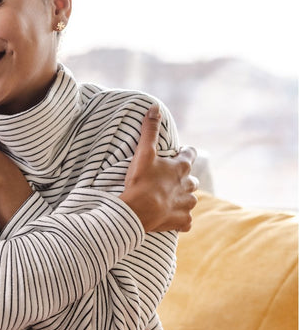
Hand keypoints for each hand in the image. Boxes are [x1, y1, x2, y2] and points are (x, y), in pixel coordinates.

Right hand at [119, 104, 198, 231]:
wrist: (138, 211)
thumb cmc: (141, 181)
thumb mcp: (144, 153)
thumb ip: (149, 130)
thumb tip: (155, 107)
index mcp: (181, 168)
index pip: (190, 154)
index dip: (185, 153)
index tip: (178, 153)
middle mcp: (189, 185)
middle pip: (192, 180)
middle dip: (183, 179)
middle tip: (168, 180)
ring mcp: (186, 205)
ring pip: (190, 200)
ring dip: (182, 199)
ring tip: (168, 200)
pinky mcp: (182, 221)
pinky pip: (186, 222)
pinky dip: (180, 220)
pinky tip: (171, 219)